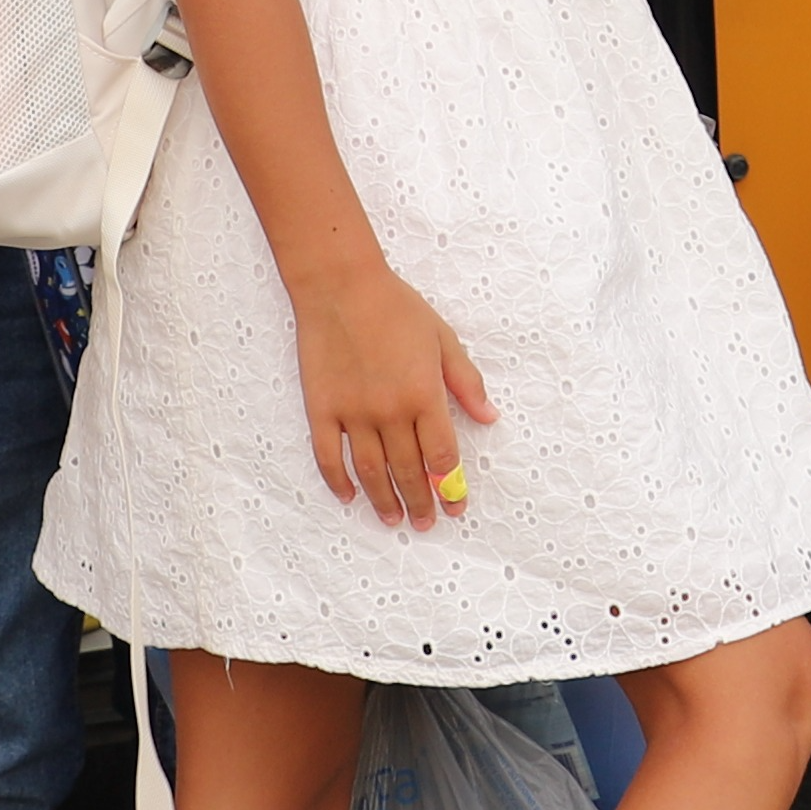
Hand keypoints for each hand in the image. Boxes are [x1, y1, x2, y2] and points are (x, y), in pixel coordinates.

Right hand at [295, 262, 495, 526]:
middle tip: (427, 524)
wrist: (341, 286)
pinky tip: (349, 496)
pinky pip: (329, 456)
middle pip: (408, 471)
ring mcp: (353, 413)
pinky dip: (338, 481)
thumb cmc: (397, 307)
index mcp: (424, 395)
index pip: (442, 456)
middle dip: (421, 502)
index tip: (456, 506)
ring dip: (384, 500)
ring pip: (370, 471)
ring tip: (394, 520)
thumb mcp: (443, 339)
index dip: (451, 487)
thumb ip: (466, 382)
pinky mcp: (321, 409)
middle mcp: (390, 411)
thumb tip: (489, 417)